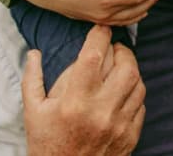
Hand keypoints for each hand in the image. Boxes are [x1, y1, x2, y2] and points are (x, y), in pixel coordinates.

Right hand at [23, 25, 145, 155]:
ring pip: (138, 84)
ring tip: (121, 66)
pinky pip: (141, 106)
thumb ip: (32, 79)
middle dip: (122, 50)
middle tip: (114, 47)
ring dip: (132, 70)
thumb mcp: (32, 112)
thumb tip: (33, 52)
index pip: (94, 57)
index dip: (100, 36)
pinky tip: (124, 90)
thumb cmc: (46, 143)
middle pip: (126, 67)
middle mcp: (100, 111)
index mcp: (74, 102)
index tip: (100, 28)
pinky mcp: (129, 136)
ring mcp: (118, 125)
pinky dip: (135, 92)